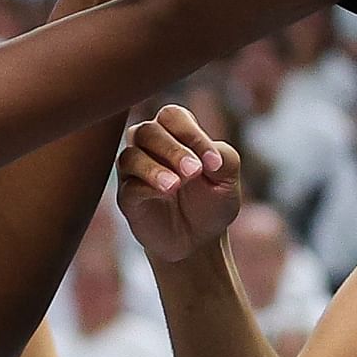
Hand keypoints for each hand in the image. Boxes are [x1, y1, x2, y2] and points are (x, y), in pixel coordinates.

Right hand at [119, 104, 241, 263]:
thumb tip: (208, 157)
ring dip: (155, 169)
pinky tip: (166, 194)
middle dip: (173, 150)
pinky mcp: (128, 197)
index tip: (214, 162)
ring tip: (177, 185)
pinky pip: (129, 186)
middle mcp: (149, 146)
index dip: (190, 133)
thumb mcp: (228, 177)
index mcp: (174, 133)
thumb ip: (223, 157)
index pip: (172, 116)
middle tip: (195, 171)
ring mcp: (135, 171)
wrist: (199, 241)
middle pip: (148, 131)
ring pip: (131, 156)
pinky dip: (147, 187)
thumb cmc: (211, 201)